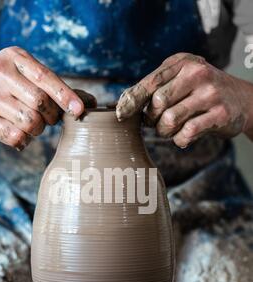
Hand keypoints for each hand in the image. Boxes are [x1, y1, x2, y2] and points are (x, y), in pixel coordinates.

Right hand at [0, 46, 93, 149]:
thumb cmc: (2, 86)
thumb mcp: (24, 75)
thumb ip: (55, 87)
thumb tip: (91, 102)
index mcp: (16, 58)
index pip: (47, 78)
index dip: (66, 96)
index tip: (79, 110)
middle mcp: (1, 74)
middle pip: (42, 103)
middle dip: (50, 117)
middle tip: (45, 118)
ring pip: (31, 122)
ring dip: (36, 130)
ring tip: (28, 125)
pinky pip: (16, 137)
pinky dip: (23, 141)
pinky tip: (17, 135)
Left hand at [116, 53, 252, 147]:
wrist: (241, 99)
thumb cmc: (201, 90)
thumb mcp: (180, 78)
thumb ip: (155, 86)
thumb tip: (122, 103)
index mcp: (182, 63)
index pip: (149, 82)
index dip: (131, 100)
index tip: (119, 114)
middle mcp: (197, 74)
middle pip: (157, 103)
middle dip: (151, 119)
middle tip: (155, 123)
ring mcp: (210, 94)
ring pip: (170, 120)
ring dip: (164, 131)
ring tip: (169, 129)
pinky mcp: (220, 114)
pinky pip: (187, 133)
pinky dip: (180, 140)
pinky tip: (183, 136)